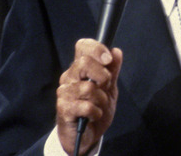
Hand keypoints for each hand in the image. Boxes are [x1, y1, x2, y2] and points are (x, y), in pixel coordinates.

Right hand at [56, 39, 122, 154]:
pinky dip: (96, 112)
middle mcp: (70, 77)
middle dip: (103, 76)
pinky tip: (93, 115)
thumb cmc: (96, 108)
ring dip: (101, 99)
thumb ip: (113, 70)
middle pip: (84, 62)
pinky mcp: (64, 109)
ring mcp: (65, 92)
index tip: (108, 59)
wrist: (87, 134)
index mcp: (80, 68)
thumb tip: (116, 51)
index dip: (96, 48)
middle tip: (105, 87)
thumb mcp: (110, 88)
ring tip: (98, 106)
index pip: (82, 46)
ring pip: (88, 87)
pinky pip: (86, 106)